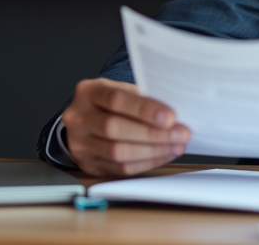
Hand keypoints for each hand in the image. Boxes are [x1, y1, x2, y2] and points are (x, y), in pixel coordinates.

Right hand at [60, 78, 189, 176]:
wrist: (86, 119)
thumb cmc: (111, 103)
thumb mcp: (122, 90)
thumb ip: (142, 99)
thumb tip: (175, 114)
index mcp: (88, 92)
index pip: (116, 99)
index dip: (144, 109)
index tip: (170, 117)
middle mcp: (78, 117)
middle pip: (115, 129)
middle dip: (153, 133)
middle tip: (180, 134)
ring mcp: (79, 143)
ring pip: (117, 152)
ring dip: (152, 151)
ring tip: (175, 146)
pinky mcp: (87, 163)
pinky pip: (119, 168)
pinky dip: (145, 163)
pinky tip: (162, 155)